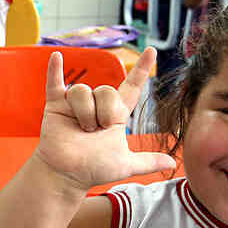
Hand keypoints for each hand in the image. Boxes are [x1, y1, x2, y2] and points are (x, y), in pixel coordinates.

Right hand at [33, 49, 175, 190]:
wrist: (67, 176)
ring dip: (84, 112)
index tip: (151, 51)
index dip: (141, 69)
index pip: (131, 87)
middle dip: (104, 111)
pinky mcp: (56, 105)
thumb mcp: (125, 164)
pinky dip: (55, 70)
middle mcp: (96, 105)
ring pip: (83, 90)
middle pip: (107, 90)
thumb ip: (147, 162)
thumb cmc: (93, 170)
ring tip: (81, 129)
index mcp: (115, 114)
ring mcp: (75, 104)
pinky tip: (56, 57)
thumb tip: (172, 164)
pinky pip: (56, 83)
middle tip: (98, 129)